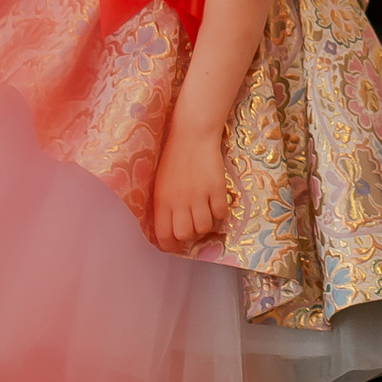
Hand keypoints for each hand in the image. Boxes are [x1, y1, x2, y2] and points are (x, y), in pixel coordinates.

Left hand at [150, 120, 229, 251]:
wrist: (192, 135)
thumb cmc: (173, 159)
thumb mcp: (160, 184)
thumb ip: (163, 206)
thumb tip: (170, 228)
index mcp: (162, 201)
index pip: (163, 235)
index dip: (170, 246)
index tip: (175, 245)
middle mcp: (179, 201)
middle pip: (185, 235)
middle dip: (189, 237)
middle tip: (192, 230)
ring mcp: (199, 195)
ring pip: (204, 227)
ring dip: (205, 226)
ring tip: (205, 216)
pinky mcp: (217, 187)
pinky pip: (221, 212)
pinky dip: (220, 213)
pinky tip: (216, 205)